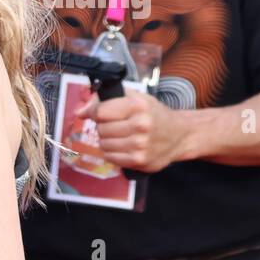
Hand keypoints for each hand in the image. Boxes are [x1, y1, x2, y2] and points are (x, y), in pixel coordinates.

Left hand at [74, 86, 188, 173]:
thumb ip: (104, 100)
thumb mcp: (134, 98)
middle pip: (101, 129)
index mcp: (138, 105)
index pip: (100, 111)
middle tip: (117, 126)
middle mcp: (141, 124)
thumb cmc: (153, 114)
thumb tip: (79, 112)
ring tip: (122, 136)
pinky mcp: (139, 160)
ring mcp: (140, 144)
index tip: (100, 114)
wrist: (180, 135)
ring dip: (108, 141)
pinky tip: (125, 147)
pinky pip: (110, 157)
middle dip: (104, 127)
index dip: (95, 113)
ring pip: (103, 144)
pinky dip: (113, 153)